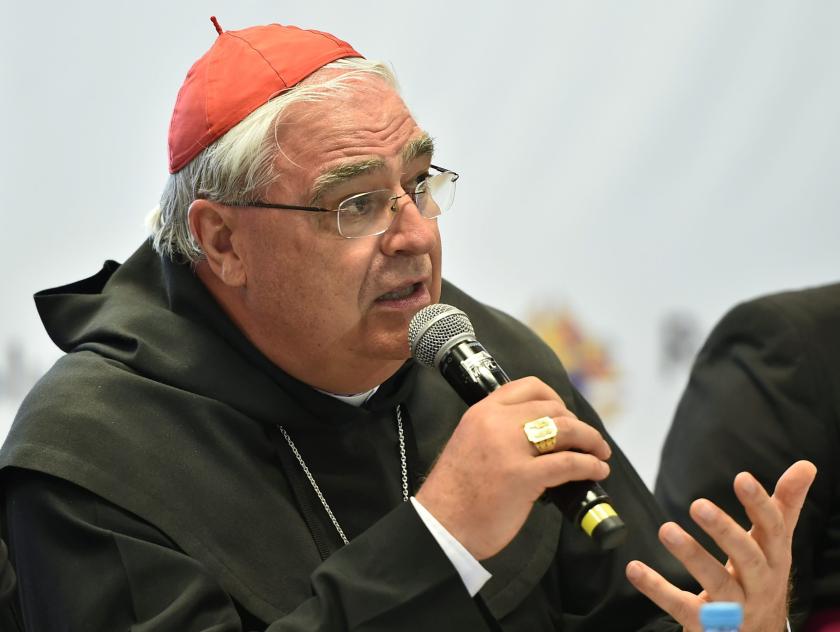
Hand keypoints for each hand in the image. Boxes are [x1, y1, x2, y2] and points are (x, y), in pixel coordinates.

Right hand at [415, 377, 611, 559]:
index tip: (564, 414)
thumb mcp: (469, 443)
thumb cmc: (455, 492)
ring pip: (566, 430)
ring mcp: (510, 449)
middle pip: (553, 409)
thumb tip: (534, 434)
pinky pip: (569, 463)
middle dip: (577, 424)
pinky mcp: (523, 477)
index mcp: (482, 412)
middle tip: (586, 440)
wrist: (442, 525)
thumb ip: (495, 431)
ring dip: (591, 440)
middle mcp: (496, 423)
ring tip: (600, 452)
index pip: (529, 387)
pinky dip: (590, 465)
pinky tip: (597, 470)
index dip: (555, 398)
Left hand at [626, 460, 816, 631]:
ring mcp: (735, 607)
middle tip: (698, 505)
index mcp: (775, 559)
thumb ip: (785, 505)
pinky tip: (635, 569)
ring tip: (666, 530)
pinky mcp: (707, 624)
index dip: (760, 505)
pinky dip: (658, 589)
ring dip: (692, 556)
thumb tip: (806, 465)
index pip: (773, 530)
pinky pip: (683, 606)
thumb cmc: (762, 577)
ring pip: (718, 583)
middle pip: (748, 558)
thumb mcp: (774, 544)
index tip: (742, 478)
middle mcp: (760, 584)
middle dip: (725, 532)